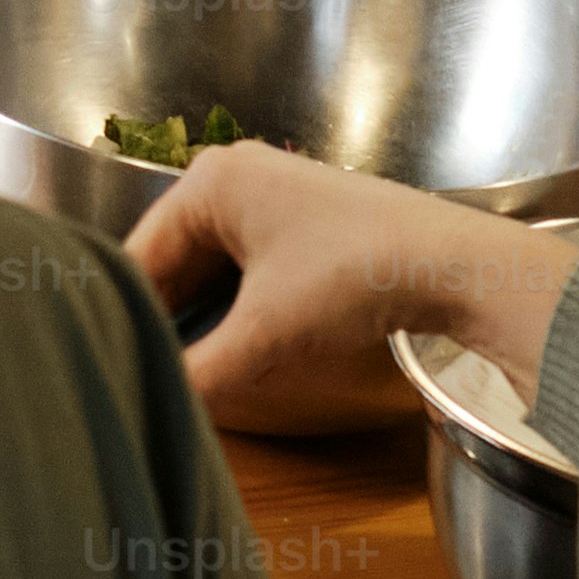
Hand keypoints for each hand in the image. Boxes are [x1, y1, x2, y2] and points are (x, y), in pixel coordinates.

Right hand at [124, 141, 571, 433]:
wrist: (462, 268)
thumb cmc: (354, 280)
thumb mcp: (264, 336)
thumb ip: (199, 376)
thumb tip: (156, 404)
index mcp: (209, 180)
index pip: (139, 255)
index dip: (127, 316)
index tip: (117, 364)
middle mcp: (238, 174)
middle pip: (176, 259)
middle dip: (168, 316)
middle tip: (149, 372)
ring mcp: (280, 193)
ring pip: (215, 265)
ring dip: (205, 314)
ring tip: (191, 366)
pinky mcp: (313, 218)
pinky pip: (250, 264)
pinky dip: (241, 304)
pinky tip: (242, 344)